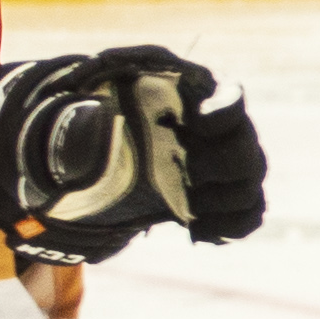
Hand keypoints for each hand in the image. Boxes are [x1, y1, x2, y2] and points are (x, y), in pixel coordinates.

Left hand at [0, 46, 265, 261]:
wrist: (123, 141)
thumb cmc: (114, 106)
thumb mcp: (99, 93)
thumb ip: (93, 89)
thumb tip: (70, 89)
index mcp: (201, 98)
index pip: (232, 99)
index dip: (224, 112)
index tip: (199, 122)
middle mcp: (225, 133)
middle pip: (247, 154)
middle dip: (217, 169)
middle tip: (188, 176)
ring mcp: (227, 167)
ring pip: (249, 189)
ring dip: (221, 203)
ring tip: (188, 208)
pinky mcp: (223, 196)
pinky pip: (247, 215)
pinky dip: (228, 228)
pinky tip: (196, 229)